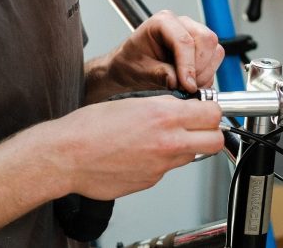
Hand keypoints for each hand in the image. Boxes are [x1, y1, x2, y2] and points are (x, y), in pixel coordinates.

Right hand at [47, 95, 223, 199]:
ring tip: (165, 138)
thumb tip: (181, 108)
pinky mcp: (150, 181)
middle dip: (211, 132)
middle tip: (199, 126)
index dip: (211, 110)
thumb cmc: (91, 126)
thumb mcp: (134, 101)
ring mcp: (161, 165)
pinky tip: (144, 152)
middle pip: (215, 140)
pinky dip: (163, 161)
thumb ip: (164, 106)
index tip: (206, 109)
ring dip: (188, 147)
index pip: (213, 113)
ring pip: (194, 156)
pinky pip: (169, 169)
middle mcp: (168, 141)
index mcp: (164, 115)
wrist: (67, 155)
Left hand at [85, 10, 224, 100]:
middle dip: (199, 67)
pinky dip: (207, 75)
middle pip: (206, 40)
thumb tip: (179, 82)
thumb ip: (160, 74)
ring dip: (204, 72)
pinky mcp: (201, 47)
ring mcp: (193, 33)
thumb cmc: (130, 62)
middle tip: (185, 86)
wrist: (130, 67)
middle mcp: (181, 24)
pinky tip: (190, 82)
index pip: (184, 40)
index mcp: (162, 22)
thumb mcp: (139, 71)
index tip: (187, 85)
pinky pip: (215, 59)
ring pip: (214, 49)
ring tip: (186, 84)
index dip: (188, 65)